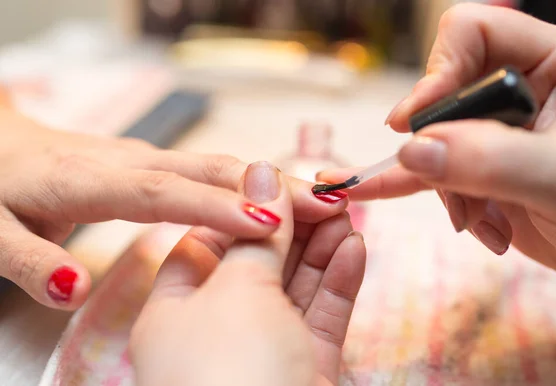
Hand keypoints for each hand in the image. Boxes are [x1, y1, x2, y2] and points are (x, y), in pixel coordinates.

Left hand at [0, 105, 347, 309]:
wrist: (5, 149)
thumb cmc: (4, 189)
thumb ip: (28, 263)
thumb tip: (70, 289)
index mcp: (96, 181)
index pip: (164, 193)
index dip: (217, 205)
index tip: (268, 221)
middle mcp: (136, 164)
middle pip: (213, 170)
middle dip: (273, 186)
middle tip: (328, 201)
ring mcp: (153, 162)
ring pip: (224, 168)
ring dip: (277, 183)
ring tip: (327, 200)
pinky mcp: (162, 168)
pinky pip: (217, 174)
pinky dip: (259, 186)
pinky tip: (290, 201)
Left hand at [130, 162, 365, 385]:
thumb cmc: (230, 374)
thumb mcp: (238, 292)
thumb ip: (259, 235)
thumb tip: (262, 174)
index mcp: (175, 312)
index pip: (207, 243)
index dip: (243, 209)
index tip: (279, 182)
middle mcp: (217, 331)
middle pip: (258, 262)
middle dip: (293, 226)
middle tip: (326, 194)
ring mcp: (265, 351)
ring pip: (295, 287)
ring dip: (322, 248)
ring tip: (346, 212)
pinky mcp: (305, 368)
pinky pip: (321, 316)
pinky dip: (339, 280)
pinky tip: (355, 248)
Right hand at [319, 4, 555, 285]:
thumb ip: (491, 161)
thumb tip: (413, 150)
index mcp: (551, 62)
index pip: (472, 33)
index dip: (438, 71)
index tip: (414, 121)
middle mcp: (517, 88)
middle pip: (443, 94)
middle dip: (442, 150)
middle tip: (461, 193)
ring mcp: (495, 130)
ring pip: (432, 141)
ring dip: (444, 187)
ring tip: (479, 223)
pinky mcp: (479, 167)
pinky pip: (431, 170)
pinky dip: (408, 187)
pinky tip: (371, 191)